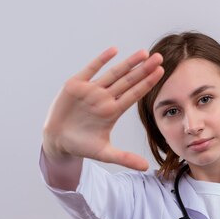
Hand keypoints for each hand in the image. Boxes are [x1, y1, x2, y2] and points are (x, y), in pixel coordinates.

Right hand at [42, 47, 163, 169]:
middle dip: (143, 70)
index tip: (161, 72)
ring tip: (144, 53)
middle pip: (128, 81)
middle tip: (160, 57)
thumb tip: (146, 168)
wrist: (58, 140)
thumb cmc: (82, 145)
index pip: (134, 94)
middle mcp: (105, 98)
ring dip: (128, 63)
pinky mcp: (76, 85)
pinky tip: (114, 50)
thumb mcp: (105, 153)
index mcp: (113, 111)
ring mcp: (91, 91)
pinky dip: (101, 60)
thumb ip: (125, 158)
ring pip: (113, 73)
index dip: (147, 83)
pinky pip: (90, 70)